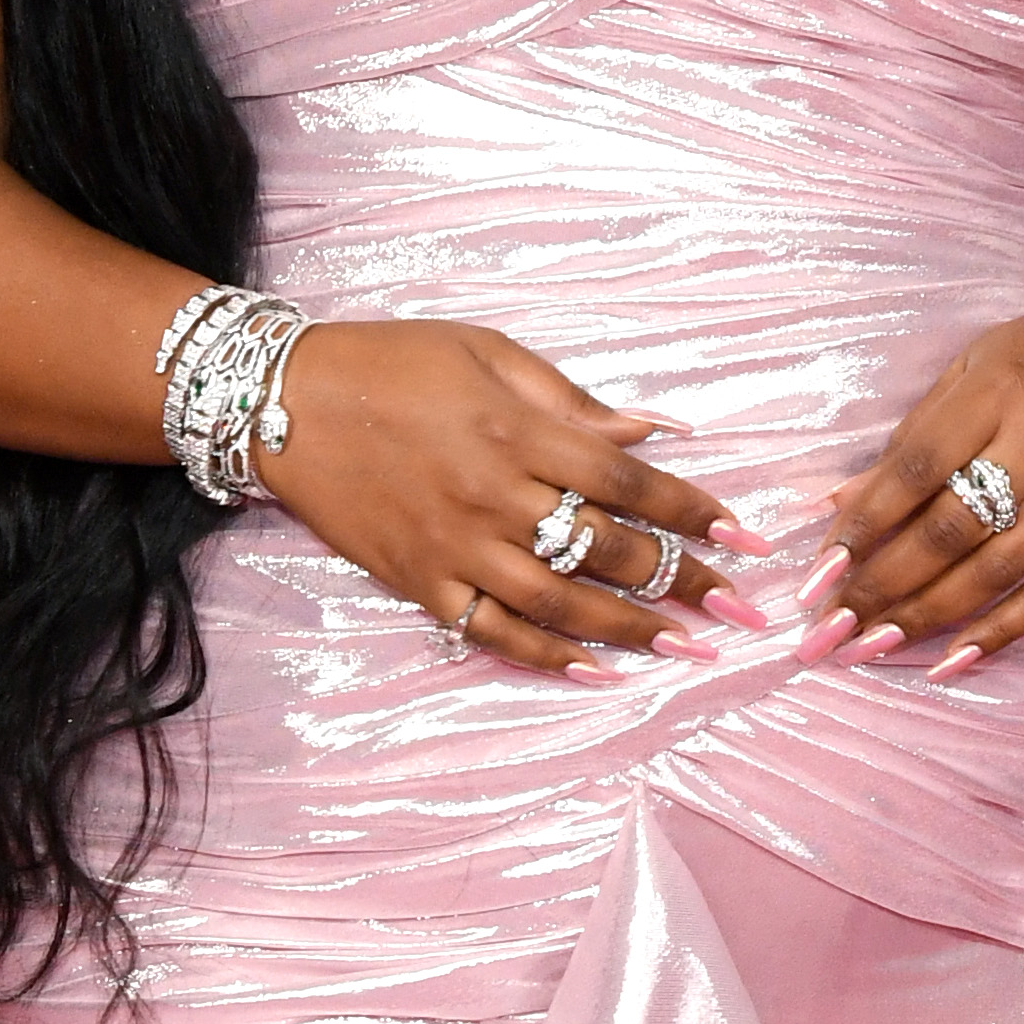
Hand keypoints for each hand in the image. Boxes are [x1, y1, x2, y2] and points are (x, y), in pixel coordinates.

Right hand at [268, 320, 769, 668]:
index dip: (692, 510)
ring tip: (683, 648)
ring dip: (628, 629)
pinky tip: (592, 671)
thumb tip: (657, 430)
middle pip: (605, 548)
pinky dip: (543, 655)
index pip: (628, 480)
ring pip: (558, 602)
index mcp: (517, 430)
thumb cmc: (392, 362)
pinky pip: (490, 631)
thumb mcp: (488, 352)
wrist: (282, 401)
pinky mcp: (419, 581)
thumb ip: (573, 400)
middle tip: (736, 607)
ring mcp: (454, 546)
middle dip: (681, 580)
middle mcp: (492, 495)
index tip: (742, 535)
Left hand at [820, 305, 1023, 667]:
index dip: (864, 524)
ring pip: (993, 571)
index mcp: (996, 394)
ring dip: (926, 616)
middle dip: (882, 585)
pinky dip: (999, 632)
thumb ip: (909, 439)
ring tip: (872, 644)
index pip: (916, 470)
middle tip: (832, 625)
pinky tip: (951, 660)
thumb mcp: (971, 371)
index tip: (821, 569)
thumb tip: (838, 505)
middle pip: (948, 531)